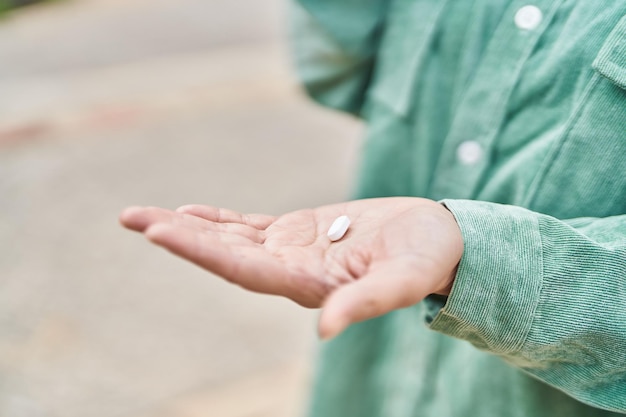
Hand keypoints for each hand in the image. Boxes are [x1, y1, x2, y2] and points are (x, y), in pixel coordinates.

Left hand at [119, 197, 462, 338]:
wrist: (435, 242)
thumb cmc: (427, 260)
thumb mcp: (404, 280)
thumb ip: (366, 302)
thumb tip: (326, 328)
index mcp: (309, 285)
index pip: (244, 269)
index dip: (202, 251)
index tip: (159, 233)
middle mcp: (290, 271)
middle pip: (223, 253)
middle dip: (177, 236)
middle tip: (130, 217)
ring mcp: (291, 251)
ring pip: (229, 237)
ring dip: (186, 226)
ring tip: (142, 215)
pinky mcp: (298, 232)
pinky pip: (248, 225)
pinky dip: (217, 219)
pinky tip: (188, 211)